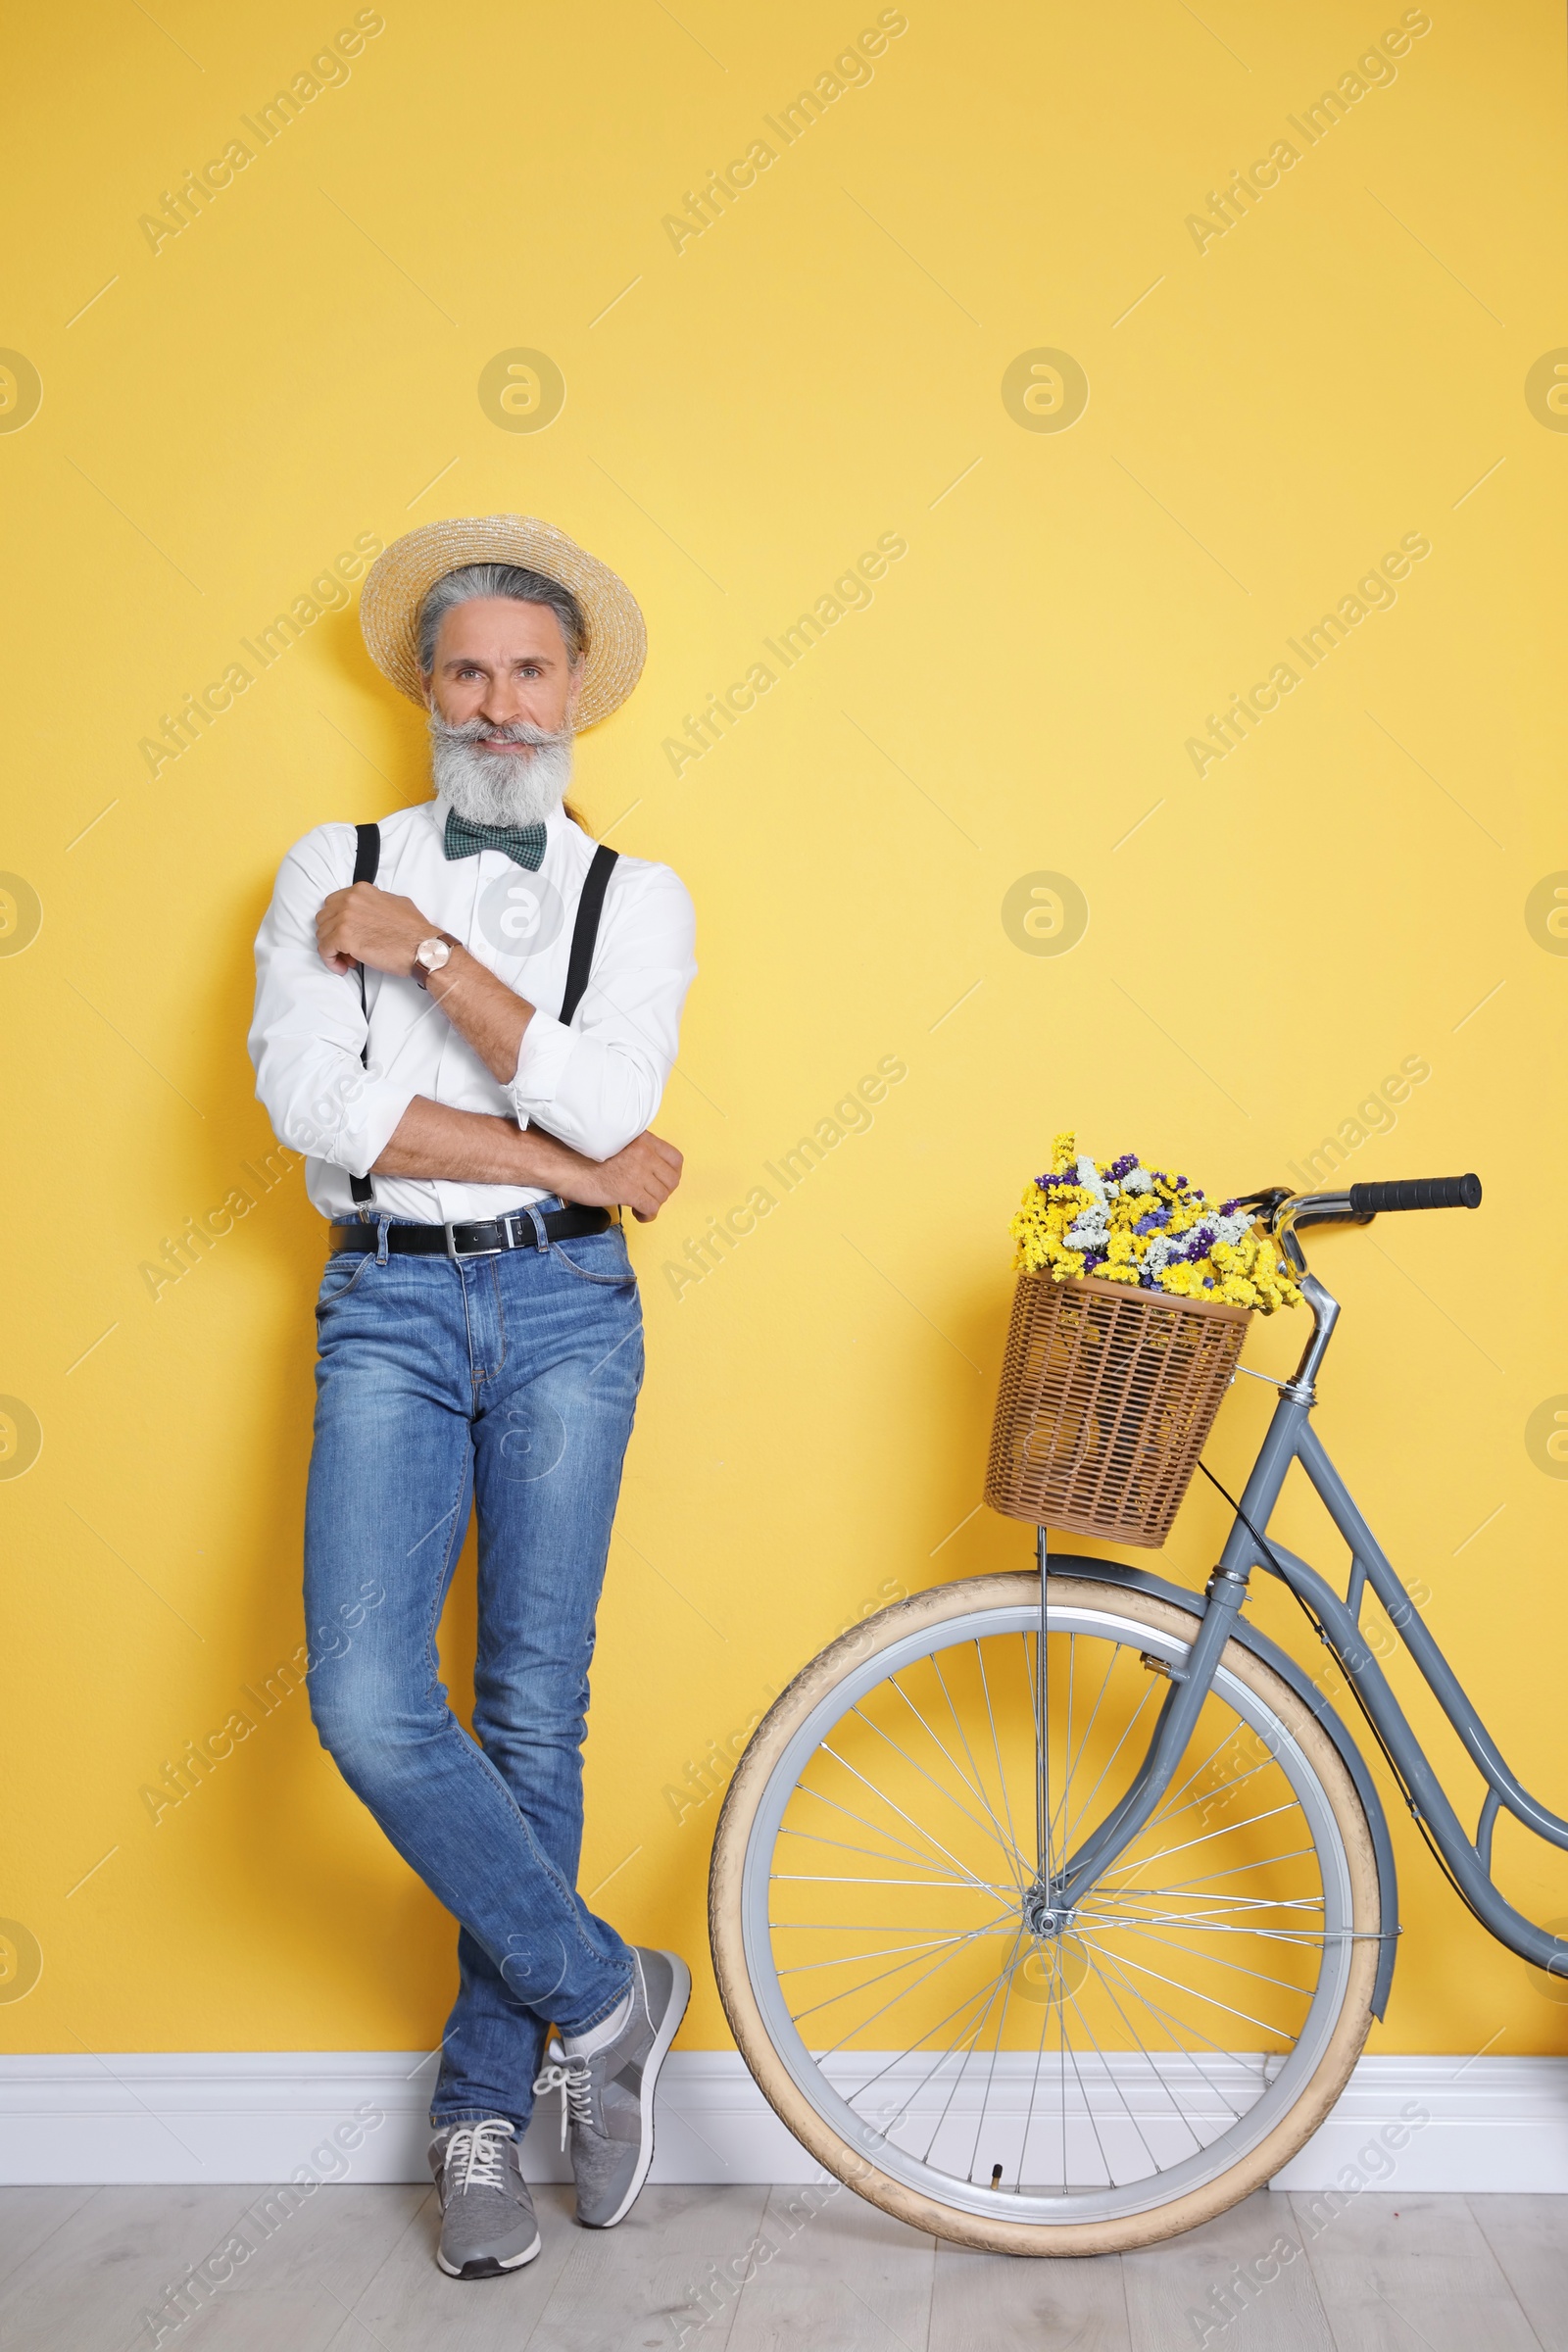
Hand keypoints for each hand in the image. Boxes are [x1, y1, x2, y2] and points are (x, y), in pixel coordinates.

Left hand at [317, 883, 431, 978]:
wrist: (422, 947)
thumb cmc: (414, 931)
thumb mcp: (396, 903)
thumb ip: (375, 903)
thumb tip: (369, 911)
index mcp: (361, 891)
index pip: (333, 903)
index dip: (338, 922)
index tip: (346, 934)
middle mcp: (350, 900)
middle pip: (324, 918)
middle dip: (332, 934)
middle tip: (347, 949)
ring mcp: (345, 918)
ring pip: (322, 934)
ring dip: (333, 949)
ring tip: (348, 960)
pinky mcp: (343, 937)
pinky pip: (324, 950)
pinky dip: (331, 961)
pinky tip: (342, 967)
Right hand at [556, 1130, 683, 1221]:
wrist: (564, 1163)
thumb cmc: (583, 1154)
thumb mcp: (616, 1141)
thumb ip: (636, 1150)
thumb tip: (651, 1168)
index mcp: (642, 1139)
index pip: (676, 1159)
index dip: (672, 1174)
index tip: (663, 1182)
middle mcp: (644, 1153)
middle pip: (672, 1180)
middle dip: (663, 1192)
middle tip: (650, 1196)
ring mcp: (637, 1171)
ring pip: (662, 1196)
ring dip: (653, 1205)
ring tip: (640, 1207)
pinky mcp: (629, 1190)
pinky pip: (651, 1208)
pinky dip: (647, 1215)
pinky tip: (638, 1214)